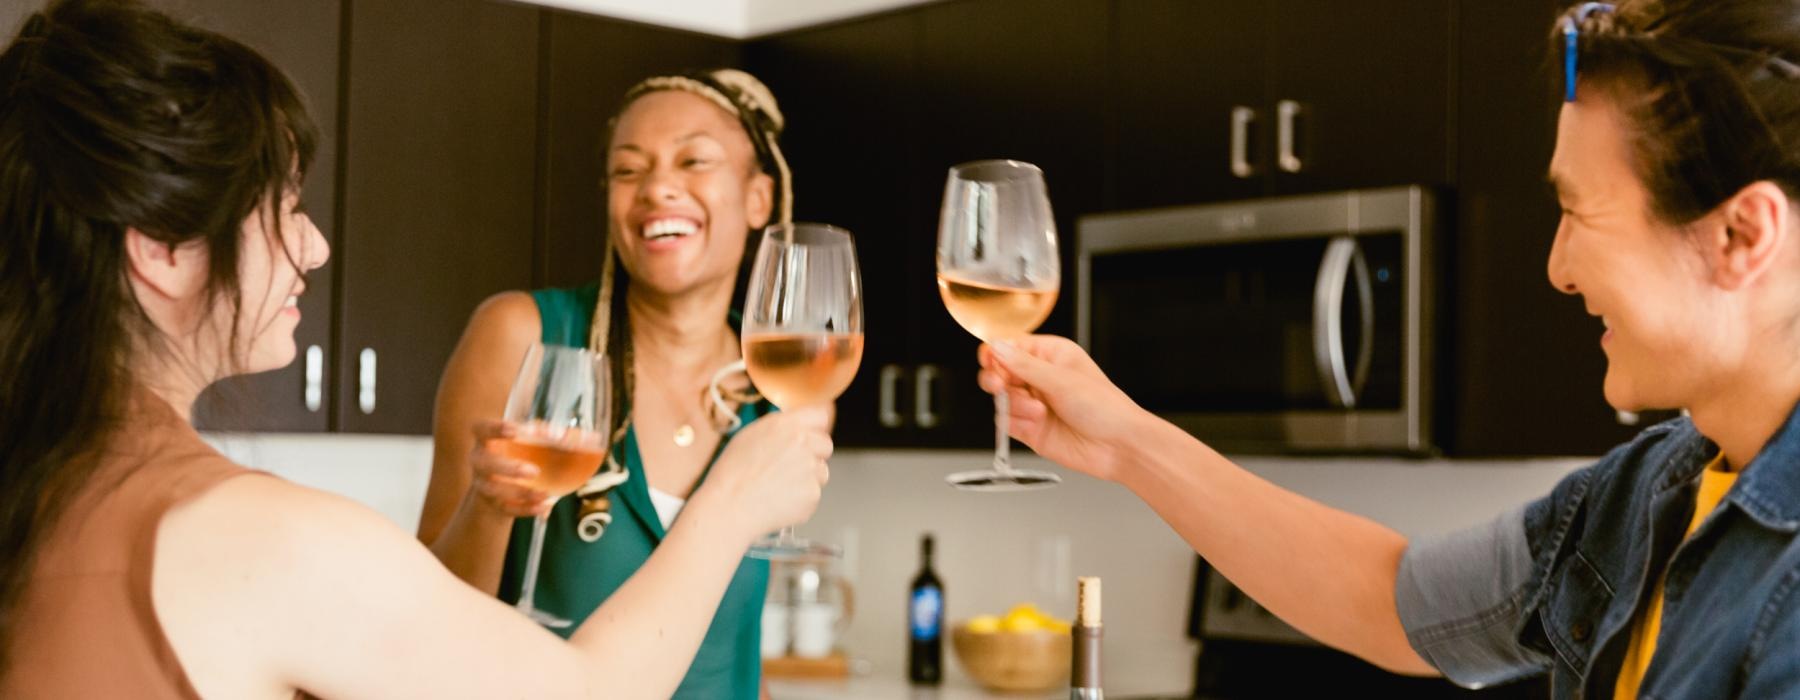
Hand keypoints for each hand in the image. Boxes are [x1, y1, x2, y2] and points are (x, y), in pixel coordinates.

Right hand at [464, 420, 553, 516]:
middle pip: (484, 463)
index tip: (515, 431)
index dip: (494, 428)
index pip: (480, 429)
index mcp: (486, 438)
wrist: (507, 483)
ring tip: (546, 494)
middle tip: (536, 471)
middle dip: (509, 468)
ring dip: (520, 492)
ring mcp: (483, 483)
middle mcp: (480, 460)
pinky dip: (525, 509)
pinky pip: (505, 508)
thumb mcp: (532, 440)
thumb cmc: (522, 451)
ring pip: (492, 490)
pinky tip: (544, 507)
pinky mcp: (492, 503)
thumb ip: (546, 436)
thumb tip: (563, 435)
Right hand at [691, 406, 833, 543]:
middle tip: (790, 467)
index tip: (810, 435)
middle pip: (825, 444)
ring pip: (821, 471)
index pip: (820, 415)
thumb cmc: (732, 474)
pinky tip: (779, 501)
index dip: (815, 428)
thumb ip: (779, 428)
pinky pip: (813, 494)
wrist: (729, 507)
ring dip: (808, 478)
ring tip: (778, 487)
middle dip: (814, 454)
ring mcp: (810, 469)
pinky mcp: (813, 494)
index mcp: (786, 425)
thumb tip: (796, 428)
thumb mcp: (749, 436)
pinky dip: (801, 500)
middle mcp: (802, 443)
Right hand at [978, 335, 1151, 481]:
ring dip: (1015, 405)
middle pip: (999, 372)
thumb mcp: (1062, 379)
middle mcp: (1039, 378)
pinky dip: (1016, 423)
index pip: (1011, 347)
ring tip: (1039, 412)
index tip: (990, 361)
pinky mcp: (1030, 428)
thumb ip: (1024, 365)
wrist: (1118, 446)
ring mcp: (1033, 404)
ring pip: (1001, 399)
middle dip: (997, 380)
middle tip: (1000, 386)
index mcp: (1050, 355)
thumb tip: (997, 347)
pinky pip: (1006, 421)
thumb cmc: (1105, 407)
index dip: (996, 353)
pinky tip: (1036, 424)